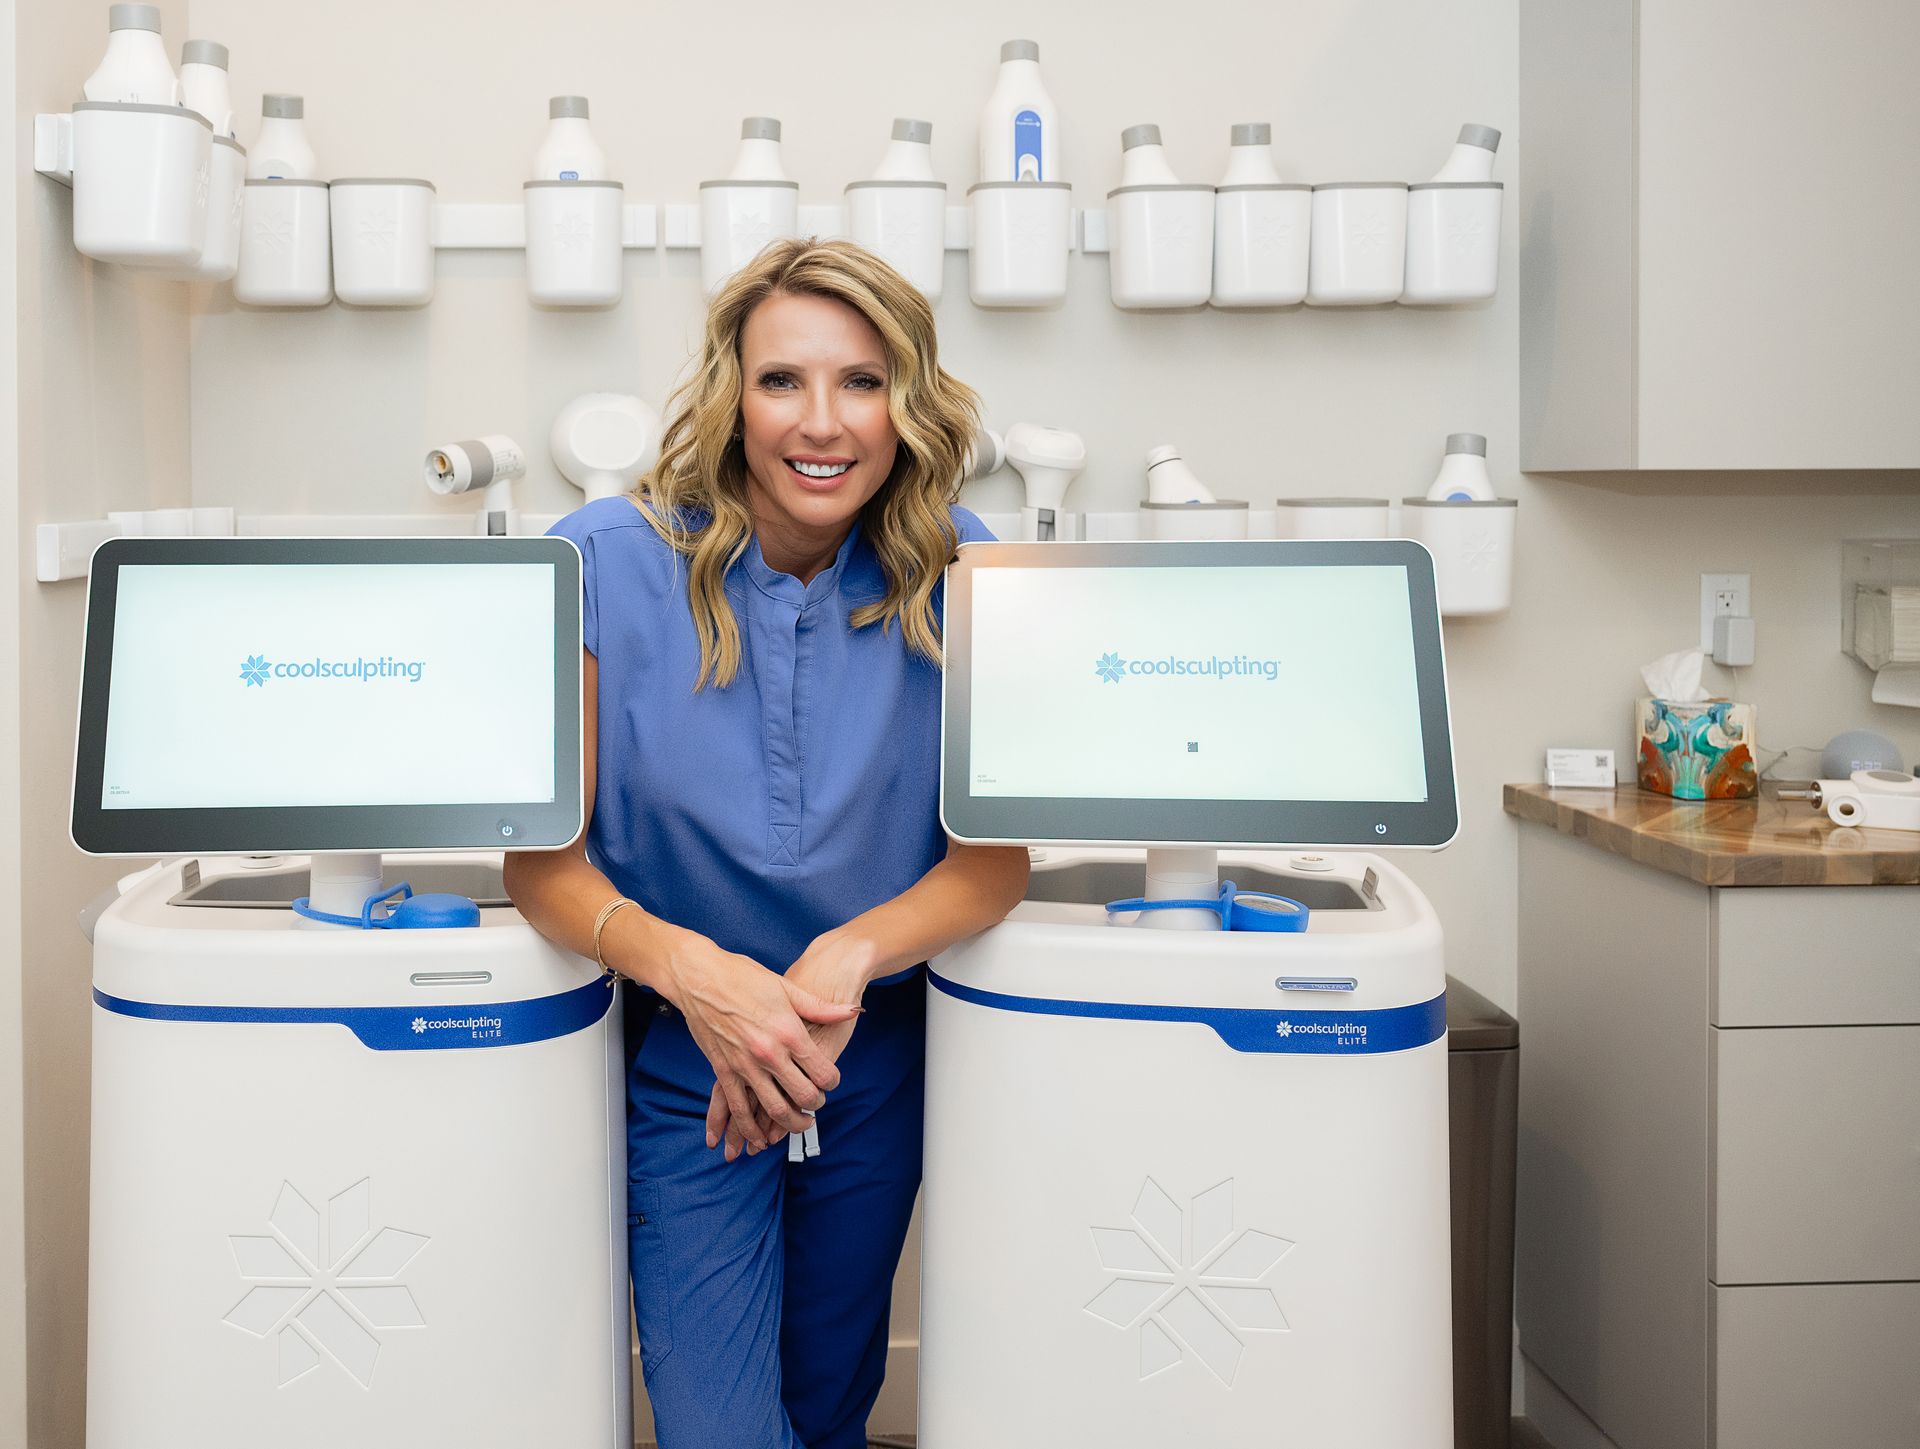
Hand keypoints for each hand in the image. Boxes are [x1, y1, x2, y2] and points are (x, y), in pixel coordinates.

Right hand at [653, 928, 858, 1156]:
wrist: (699, 978)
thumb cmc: (743, 977)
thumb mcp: (786, 988)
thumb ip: (820, 1007)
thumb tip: (852, 1010)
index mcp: (788, 1032)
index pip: (822, 1072)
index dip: (833, 1081)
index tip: (831, 1080)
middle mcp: (769, 1053)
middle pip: (803, 1096)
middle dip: (816, 1105)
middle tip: (818, 1103)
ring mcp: (744, 1065)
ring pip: (774, 1110)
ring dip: (791, 1124)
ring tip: (799, 1123)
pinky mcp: (723, 1071)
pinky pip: (738, 1109)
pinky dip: (751, 1129)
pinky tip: (760, 1137)